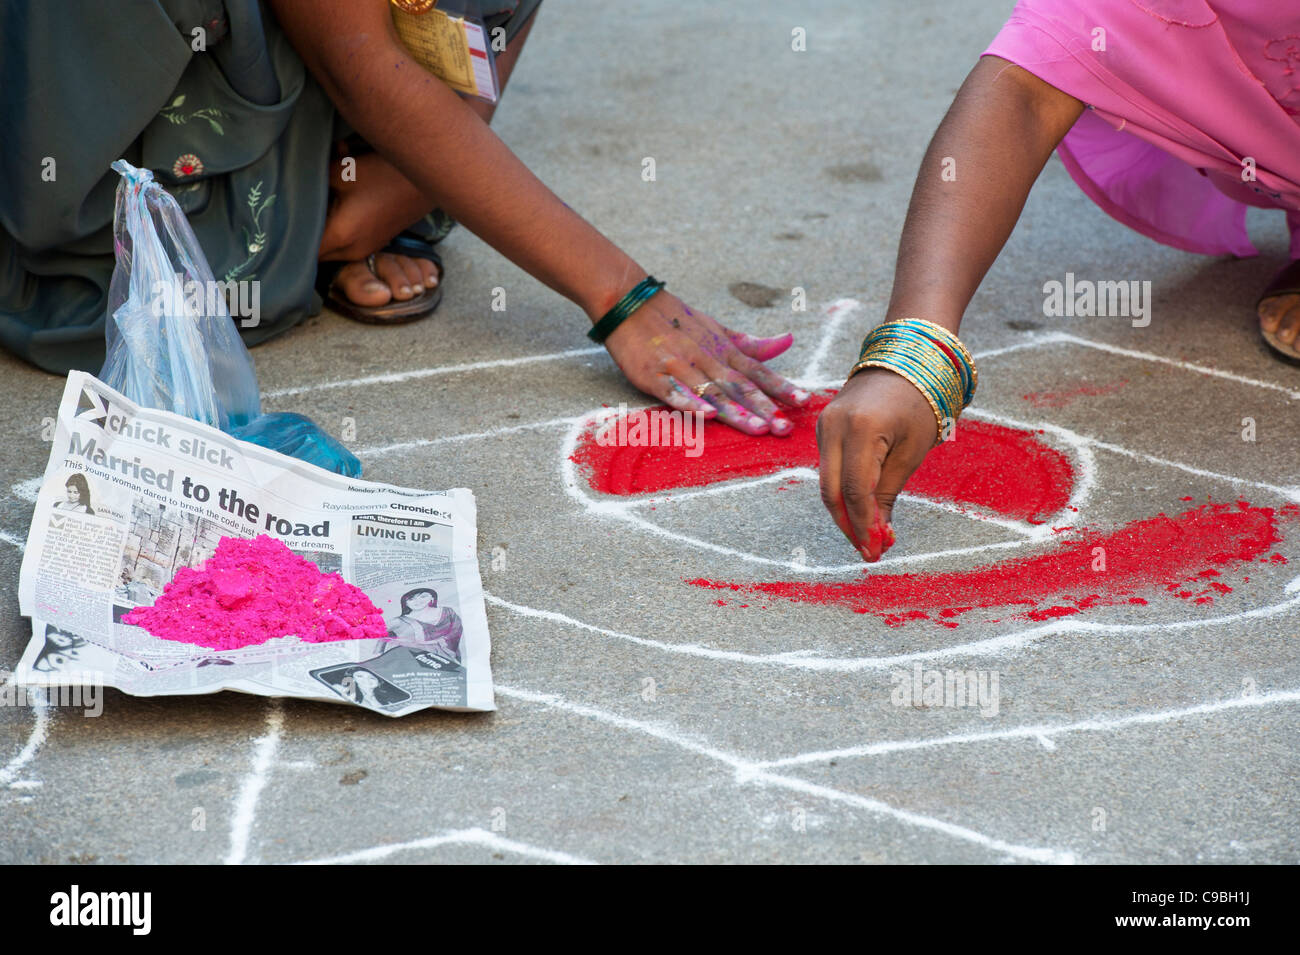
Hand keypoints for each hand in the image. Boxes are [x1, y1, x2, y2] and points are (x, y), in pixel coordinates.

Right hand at [602, 292, 809, 434]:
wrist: (630, 302)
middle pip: (740, 387)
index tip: (805, 402)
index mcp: (723, 350)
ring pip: (713, 393)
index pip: (758, 372)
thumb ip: (752, 344)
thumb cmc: (676, 320)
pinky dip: (691, 404)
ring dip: (736, 412)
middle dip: (765, 408)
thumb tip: (789, 341)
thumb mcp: (718, 330)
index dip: (782, 387)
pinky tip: (706, 416)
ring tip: (758, 429)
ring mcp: (680, 367)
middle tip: (786, 429)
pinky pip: (674, 393)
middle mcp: (706, 359)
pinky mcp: (654, 376)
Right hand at [816, 368, 937, 560]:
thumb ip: (887, 493)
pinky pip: (829, 469)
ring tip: (870, 536)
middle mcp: (833, 426)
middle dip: (850, 525)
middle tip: (870, 551)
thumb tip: (878, 534)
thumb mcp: (910, 452)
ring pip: (827, 483)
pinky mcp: (824, 429)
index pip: (855, 490)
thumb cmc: (919, 403)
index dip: (864, 525)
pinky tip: (861, 511)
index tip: (877, 551)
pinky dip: (843, 493)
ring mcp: (824, 426)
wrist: (905, 360)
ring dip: (846, 513)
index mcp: (860, 428)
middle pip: (831, 491)